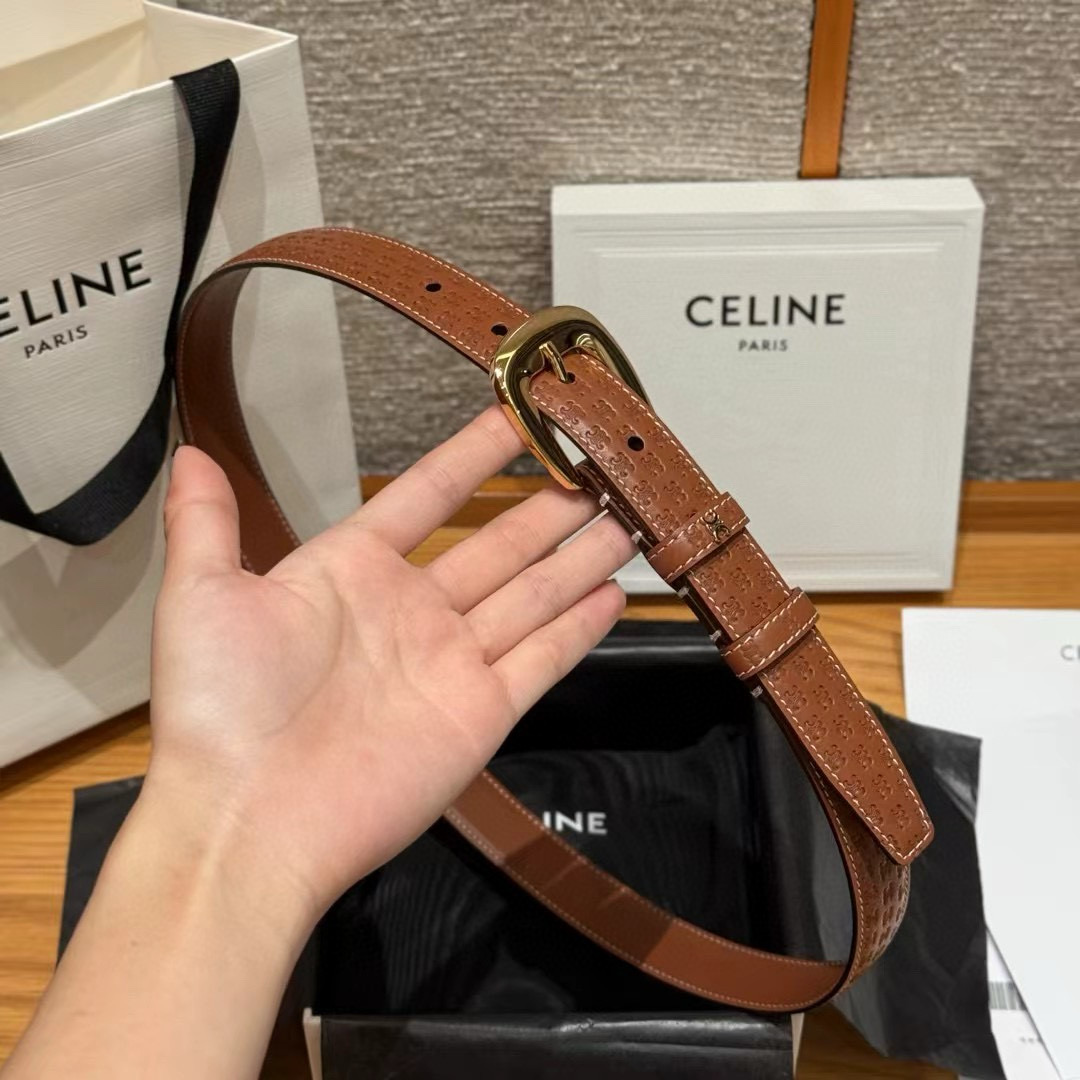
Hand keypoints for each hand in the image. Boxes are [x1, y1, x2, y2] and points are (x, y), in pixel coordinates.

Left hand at [147, 403, 632, 931]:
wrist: (249, 821)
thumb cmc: (220, 709)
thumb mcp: (203, 598)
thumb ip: (206, 524)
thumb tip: (189, 455)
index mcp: (352, 572)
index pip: (428, 496)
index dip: (475, 457)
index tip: (520, 417)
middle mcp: (410, 612)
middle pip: (497, 544)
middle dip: (548, 506)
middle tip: (597, 469)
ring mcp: (451, 663)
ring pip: (531, 594)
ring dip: (577, 557)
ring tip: (624, 518)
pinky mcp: (480, 714)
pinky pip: (541, 659)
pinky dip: (579, 628)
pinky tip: (613, 593)